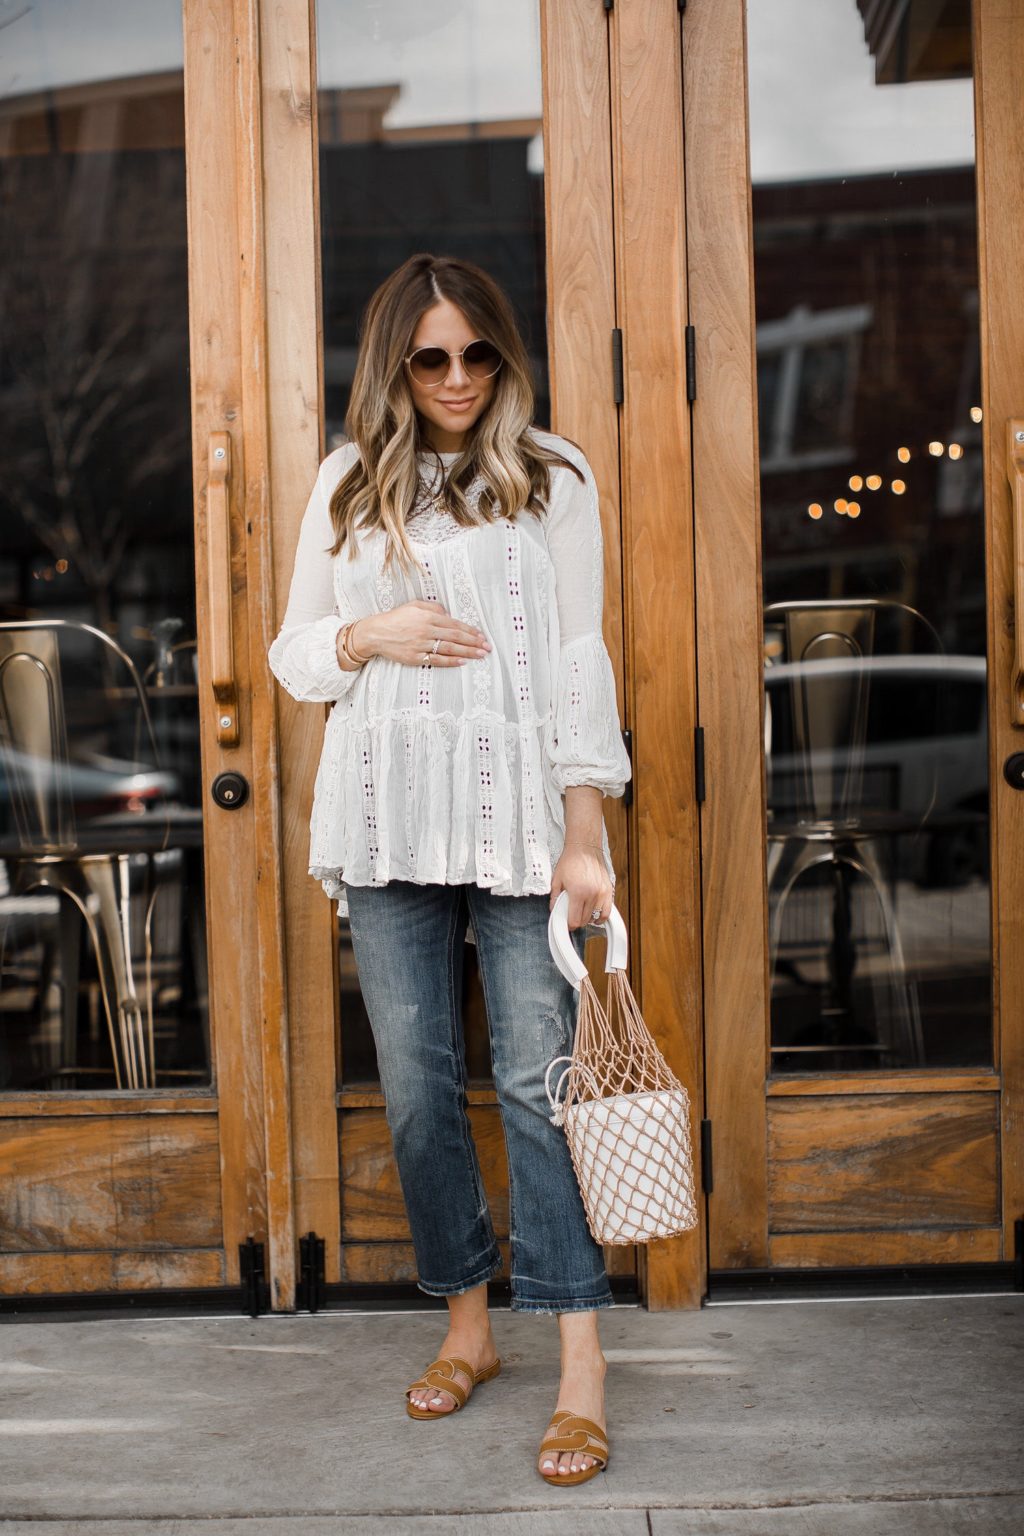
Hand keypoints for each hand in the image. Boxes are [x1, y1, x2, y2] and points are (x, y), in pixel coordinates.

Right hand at [347, 601, 491, 668]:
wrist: (375, 633)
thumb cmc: (395, 618)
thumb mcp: (414, 606)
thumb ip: (433, 608)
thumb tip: (448, 614)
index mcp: (427, 617)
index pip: (454, 624)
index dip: (470, 631)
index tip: (481, 635)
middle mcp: (426, 630)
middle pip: (455, 637)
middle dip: (474, 642)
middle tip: (487, 647)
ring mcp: (421, 645)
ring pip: (449, 649)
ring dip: (467, 652)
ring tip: (480, 655)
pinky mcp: (415, 658)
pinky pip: (436, 660)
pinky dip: (450, 662)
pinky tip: (462, 662)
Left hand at [550, 842, 613, 930]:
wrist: (584, 847)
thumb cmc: (570, 861)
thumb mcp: (557, 879)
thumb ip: (555, 898)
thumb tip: (554, 910)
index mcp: (578, 893)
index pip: (575, 920)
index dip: (569, 925)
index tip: (567, 923)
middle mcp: (592, 894)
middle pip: (585, 920)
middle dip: (577, 921)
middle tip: (572, 915)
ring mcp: (602, 892)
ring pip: (596, 917)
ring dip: (588, 918)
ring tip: (582, 913)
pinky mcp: (608, 890)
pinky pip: (607, 911)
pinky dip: (601, 916)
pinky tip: (595, 915)